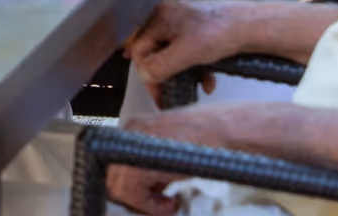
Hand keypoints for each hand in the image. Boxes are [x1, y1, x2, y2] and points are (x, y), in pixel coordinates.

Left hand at [106, 109, 223, 215]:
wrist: (226, 130)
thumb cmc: (208, 137)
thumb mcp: (171, 145)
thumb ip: (152, 160)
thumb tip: (143, 187)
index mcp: (134, 129)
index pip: (113, 164)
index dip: (129, 186)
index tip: (148, 197)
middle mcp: (129, 134)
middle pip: (111, 177)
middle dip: (133, 198)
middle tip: (157, 204)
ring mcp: (133, 146)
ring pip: (117, 189)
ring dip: (143, 205)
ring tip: (167, 204)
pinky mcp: (143, 163)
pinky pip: (133, 195)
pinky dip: (151, 207)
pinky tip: (170, 204)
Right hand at [125, 0, 253, 97]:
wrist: (254, 25)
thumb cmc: (222, 32)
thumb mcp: (186, 53)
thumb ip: (159, 66)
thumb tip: (145, 77)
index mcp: (158, 17)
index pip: (140, 51)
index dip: (148, 75)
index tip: (159, 95)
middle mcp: (167, 16)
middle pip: (156, 53)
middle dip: (168, 75)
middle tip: (173, 94)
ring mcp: (183, 22)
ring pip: (173, 54)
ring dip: (183, 74)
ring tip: (198, 86)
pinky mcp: (198, 30)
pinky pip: (188, 52)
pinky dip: (196, 68)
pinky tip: (208, 79)